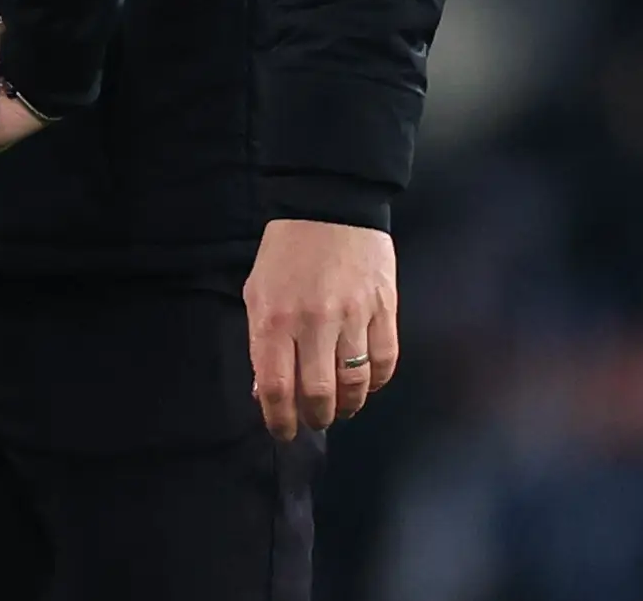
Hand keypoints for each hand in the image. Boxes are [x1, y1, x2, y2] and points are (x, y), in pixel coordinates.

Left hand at [245, 218, 397, 438]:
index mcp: (274, 319)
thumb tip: (266, 392)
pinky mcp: (385, 311)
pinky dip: (376, 383)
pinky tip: (366, 384)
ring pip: (355, 384)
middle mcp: (313, 324)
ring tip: (340, 408)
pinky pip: (385, 363)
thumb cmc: (285, 254)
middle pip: (318, 394)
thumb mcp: (257, 293)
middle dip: (315, 418)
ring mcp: (353, 318)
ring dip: (347, 406)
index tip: (282, 433)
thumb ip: (260, 342)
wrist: (329, 208)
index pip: (276, 387)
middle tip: (314, 420)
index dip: (279, 420)